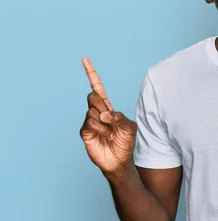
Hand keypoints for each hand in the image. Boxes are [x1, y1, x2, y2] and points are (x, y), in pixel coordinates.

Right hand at [79, 58, 136, 172]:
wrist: (120, 160)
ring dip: (104, 122)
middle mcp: (97, 112)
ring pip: (92, 110)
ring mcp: (90, 121)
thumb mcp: (130, 127)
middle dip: (102, 105)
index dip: (91, 74)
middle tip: (110, 119)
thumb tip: (104, 114)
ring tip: (109, 133)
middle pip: (92, 96)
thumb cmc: (126, 142)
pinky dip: (100, 129)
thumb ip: (120, 117)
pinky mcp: (85, 132)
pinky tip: (104, 136)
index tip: (85, 60)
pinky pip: (90, 123)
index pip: (98, 88)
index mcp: (108, 107)